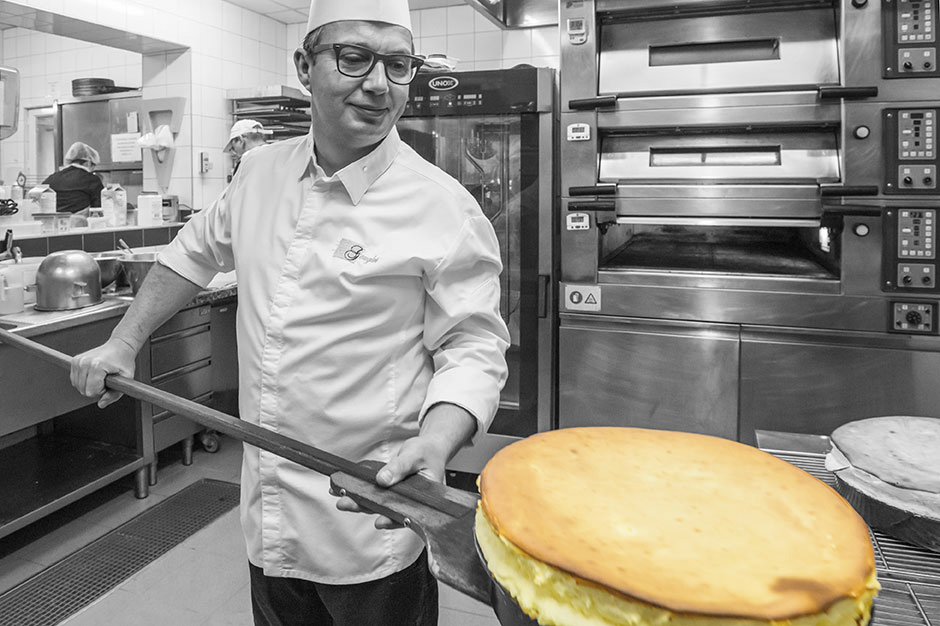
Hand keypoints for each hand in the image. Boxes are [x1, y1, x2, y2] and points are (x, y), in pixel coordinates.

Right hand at [70, 338, 137, 407]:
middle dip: (95, 389)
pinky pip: (74, 380)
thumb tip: (101, 405)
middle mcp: (84, 362)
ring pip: (77, 386)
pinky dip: (84, 381)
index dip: (102, 391)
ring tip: (101, 376)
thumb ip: (114, 395)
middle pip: (83, 390)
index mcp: (97, 365)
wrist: (120, 346)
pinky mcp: (74, 361)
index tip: (110, 382)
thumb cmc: (124, 361)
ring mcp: (78, 361)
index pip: (91, 392)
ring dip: (89, 385)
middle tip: (106, 380)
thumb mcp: (126, 379)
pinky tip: (94, 374)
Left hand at [334, 435, 449, 529]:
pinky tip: (345, 488)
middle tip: (345, 503)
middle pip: (387, 510)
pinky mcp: (389, 492)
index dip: (393, 519)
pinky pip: (374, 494)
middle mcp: (410, 502)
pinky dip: (360, 491)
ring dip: (358, 501)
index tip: (379, 522)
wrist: (429, 448)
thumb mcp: (414, 455)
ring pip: (377, 503)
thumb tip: (381, 480)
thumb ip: (399, 467)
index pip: (409, 514)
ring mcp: (398, 498)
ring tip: (340, 497)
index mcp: (424, 498)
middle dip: (365, 507)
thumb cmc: (427, 452)